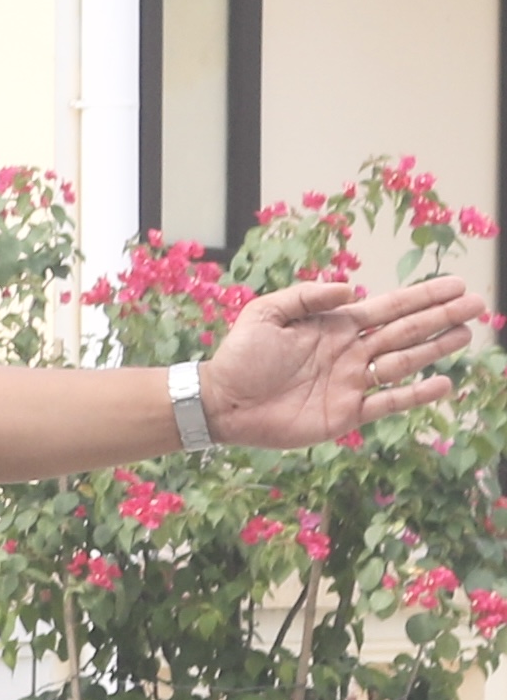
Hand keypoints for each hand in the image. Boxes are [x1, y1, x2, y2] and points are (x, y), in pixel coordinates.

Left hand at [197, 269, 482, 449]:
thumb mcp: (266, 313)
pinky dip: (415, 394)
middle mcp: (351, 353)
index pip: (390, 307)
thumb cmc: (239, 356)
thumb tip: (352, 290)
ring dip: (436, 349)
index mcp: (336, 327)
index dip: (424, 296)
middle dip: (442, 317)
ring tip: (466, 334)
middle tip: (478, 305)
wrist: (220, 402)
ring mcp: (351, 383)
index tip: (456, 285)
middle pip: (407, 331)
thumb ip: (307, 297)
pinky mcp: (345, 414)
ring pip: (404, 362)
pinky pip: (388, 403)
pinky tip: (442, 384)